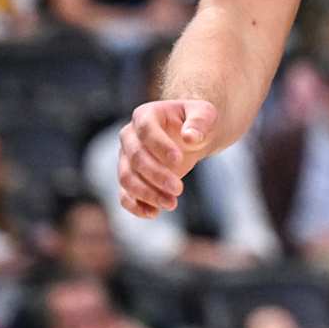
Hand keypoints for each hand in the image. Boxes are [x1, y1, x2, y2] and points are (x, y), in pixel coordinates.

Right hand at [117, 98, 217, 217]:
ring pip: (127, 178)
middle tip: (179, 189)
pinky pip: (124, 194)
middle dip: (156, 175)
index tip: (179, 160)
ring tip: (171, 204)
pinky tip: (153, 213)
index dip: (160, 146)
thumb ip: (200, 121)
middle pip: (135, 158)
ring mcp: (125, 158)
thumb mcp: (205, 114)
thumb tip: (190, 137)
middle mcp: (129, 136)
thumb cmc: (196, 122)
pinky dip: (135, 206)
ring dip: (147, 194)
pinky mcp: (129, 178)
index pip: (146, 130)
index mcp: (145, 115)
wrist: (190, 136)